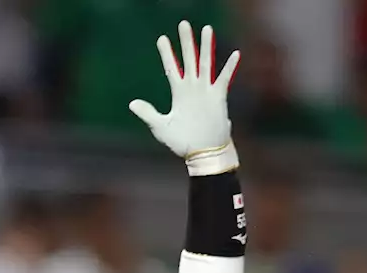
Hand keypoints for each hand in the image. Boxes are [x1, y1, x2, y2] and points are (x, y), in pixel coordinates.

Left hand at [129, 21, 240, 175]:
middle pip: (189, 59)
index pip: (171, 68)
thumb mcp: (160, 127)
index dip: (167, 54)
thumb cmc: (182, 142)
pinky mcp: (218, 98)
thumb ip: (148, 113)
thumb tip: (132, 103)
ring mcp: (206, 91)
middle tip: (184, 24)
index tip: (161, 39)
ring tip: (206, 29)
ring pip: (205, 63)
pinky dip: (229, 67)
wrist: (202, 153)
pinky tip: (235, 54)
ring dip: (206, 47)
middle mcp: (192, 88)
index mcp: (178, 93)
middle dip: (186, 42)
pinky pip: (224, 79)